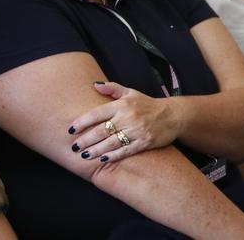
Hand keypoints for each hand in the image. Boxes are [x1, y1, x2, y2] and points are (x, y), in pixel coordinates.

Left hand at [68, 82, 182, 162]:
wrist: (172, 115)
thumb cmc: (148, 104)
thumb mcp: (131, 93)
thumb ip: (112, 89)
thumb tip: (94, 85)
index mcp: (123, 104)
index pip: (97, 113)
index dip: (82, 122)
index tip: (70, 130)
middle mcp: (128, 117)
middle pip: (101, 131)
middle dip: (85, 140)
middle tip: (74, 147)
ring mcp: (137, 130)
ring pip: (111, 143)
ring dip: (95, 150)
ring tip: (84, 156)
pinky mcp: (145, 142)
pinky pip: (126, 151)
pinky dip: (113, 156)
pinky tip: (103, 159)